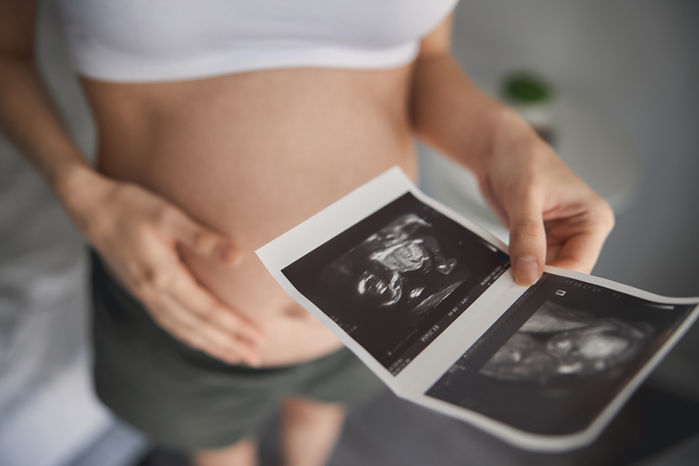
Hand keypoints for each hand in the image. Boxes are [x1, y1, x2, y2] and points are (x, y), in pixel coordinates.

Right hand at [61, 168, 265, 364]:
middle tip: (256, 359)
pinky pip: (169, 323)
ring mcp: (146, 295)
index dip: (236, 326)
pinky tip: (201, 342)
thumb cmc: (132, 206)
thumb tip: (237, 257)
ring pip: (184, 330)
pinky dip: (189, 336)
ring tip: (236, 357)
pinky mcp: (142, 291)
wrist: (91, 208)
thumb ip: (202, 238)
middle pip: (199, 327)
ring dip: (211, 345)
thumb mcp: (168, 216)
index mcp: (165, 277)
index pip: (209, 311)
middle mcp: (155, 293)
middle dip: (229, 344)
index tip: (260, 338)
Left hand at [477, 110, 614, 284]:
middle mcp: (580, 231)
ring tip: (505, 272)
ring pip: (544, 272)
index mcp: (593, 218)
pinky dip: (516, 266)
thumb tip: (528, 274)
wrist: (498, 150)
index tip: (527, 287)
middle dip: (538, 279)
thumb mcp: (524, 196)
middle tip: (512, 284)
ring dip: (525, 273)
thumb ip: (527, 236)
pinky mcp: (539, 241)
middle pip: (563, 272)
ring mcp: (559, 238)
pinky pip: (529, 263)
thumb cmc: (521, 158)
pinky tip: (504, 265)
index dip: (553, 279)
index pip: (580, 264)